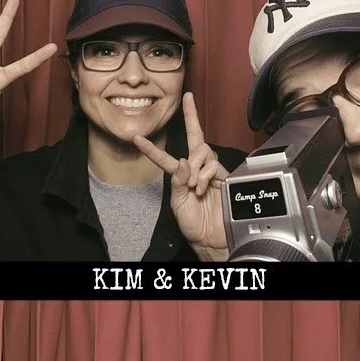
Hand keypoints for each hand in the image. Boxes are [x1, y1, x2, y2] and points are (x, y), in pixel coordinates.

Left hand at [133, 92, 229, 258]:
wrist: (208, 238)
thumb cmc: (191, 223)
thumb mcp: (177, 202)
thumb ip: (177, 181)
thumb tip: (184, 160)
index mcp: (181, 177)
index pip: (166, 158)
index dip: (152, 148)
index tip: (136, 139)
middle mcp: (197, 170)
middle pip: (196, 139)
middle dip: (192, 122)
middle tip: (188, 130)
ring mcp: (211, 172)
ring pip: (203, 150)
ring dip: (195, 167)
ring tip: (194, 186)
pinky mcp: (223, 177)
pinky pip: (212, 165)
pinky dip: (203, 177)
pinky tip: (201, 190)